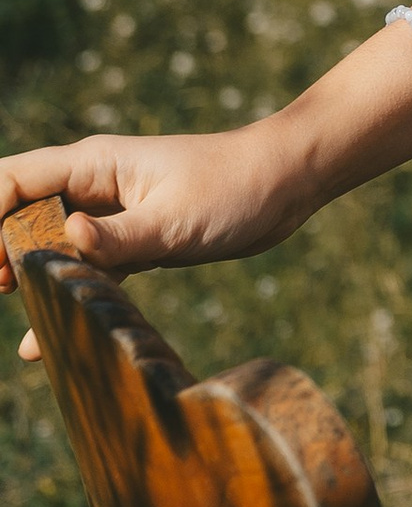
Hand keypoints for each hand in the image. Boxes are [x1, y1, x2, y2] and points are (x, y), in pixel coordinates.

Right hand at [0, 123, 314, 361]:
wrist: (288, 182)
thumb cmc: (235, 187)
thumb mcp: (175, 219)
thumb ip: (119, 237)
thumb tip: (67, 241)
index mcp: (95, 165)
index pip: (14, 180)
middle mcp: (95, 183)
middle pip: (23, 211)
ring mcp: (113, 211)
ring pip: (50, 243)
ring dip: (27, 274)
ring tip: (6, 309)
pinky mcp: (135, 237)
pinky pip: (85, 268)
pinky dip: (64, 296)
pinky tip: (38, 341)